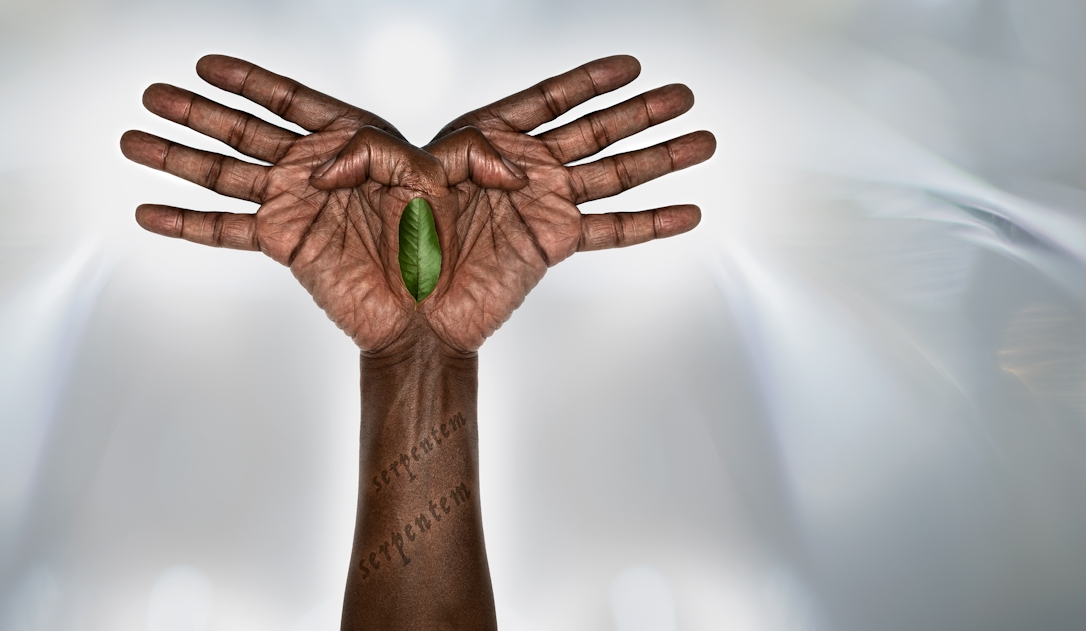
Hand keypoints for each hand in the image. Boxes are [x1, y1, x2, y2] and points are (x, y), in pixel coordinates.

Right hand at [120, 56, 525, 352]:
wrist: (430, 310)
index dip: (247, 80)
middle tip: (152, 94)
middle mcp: (316, 168)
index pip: (290, 99)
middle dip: (196, 111)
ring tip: (134, 140)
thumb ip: (384, 154)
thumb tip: (324, 167)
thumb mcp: (434, 177)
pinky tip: (151, 212)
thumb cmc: (442, 242)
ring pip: (223, 172)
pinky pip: (227, 228)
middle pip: (243, 130)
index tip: (205, 64)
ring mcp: (295, 205)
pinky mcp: (284, 244)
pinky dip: (187, 222)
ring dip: (177, 157)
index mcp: (354, 140)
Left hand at [424, 56, 715, 337]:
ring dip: (660, 157)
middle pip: (594, 130)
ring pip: (613, 174)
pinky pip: (610, 230)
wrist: (405, 308)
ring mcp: (542, 206)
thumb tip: (515, 169)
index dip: (590, 81)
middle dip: (641, 113)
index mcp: (484, 140)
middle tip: (683, 95)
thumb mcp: (403, 174)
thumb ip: (460, 153)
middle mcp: (521, 168)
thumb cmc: (394, 240)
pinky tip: (685, 212)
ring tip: (703, 140)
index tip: (630, 66)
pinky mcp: (553, 243)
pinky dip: (650, 223)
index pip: (548, 101)